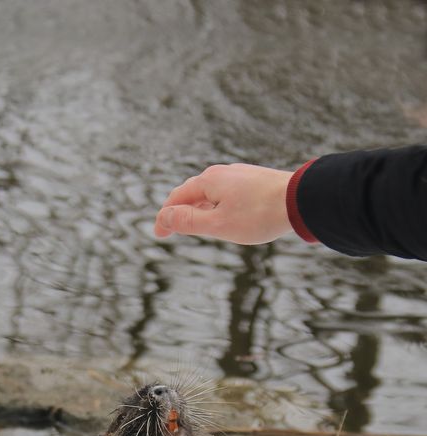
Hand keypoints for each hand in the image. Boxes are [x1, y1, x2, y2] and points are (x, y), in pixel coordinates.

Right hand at [154, 163, 293, 244]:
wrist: (302, 199)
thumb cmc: (259, 215)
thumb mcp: (217, 224)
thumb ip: (188, 221)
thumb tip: (164, 217)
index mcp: (207, 182)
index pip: (176, 199)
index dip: (165, 218)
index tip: (159, 235)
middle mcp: (221, 173)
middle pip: (191, 192)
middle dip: (178, 210)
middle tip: (171, 228)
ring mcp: (239, 174)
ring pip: (209, 192)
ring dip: (197, 207)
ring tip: (194, 223)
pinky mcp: (253, 180)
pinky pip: (225, 192)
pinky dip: (214, 204)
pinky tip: (221, 215)